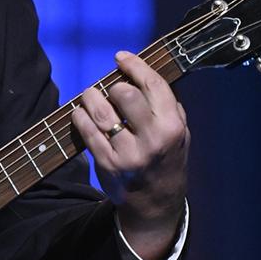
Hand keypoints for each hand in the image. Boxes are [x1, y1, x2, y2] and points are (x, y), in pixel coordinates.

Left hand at [69, 50, 189, 259]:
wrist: (156, 203)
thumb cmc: (167, 159)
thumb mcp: (180, 133)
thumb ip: (167, 105)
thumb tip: (142, 73)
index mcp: (172, 126)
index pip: (152, 85)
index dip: (134, 65)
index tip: (121, 57)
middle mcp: (152, 139)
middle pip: (125, 95)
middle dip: (113, 85)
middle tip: (108, 87)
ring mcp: (128, 153)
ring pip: (101, 112)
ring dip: (90, 97)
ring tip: (89, 95)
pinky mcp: (107, 164)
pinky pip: (87, 132)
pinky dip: (80, 117)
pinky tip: (80, 112)